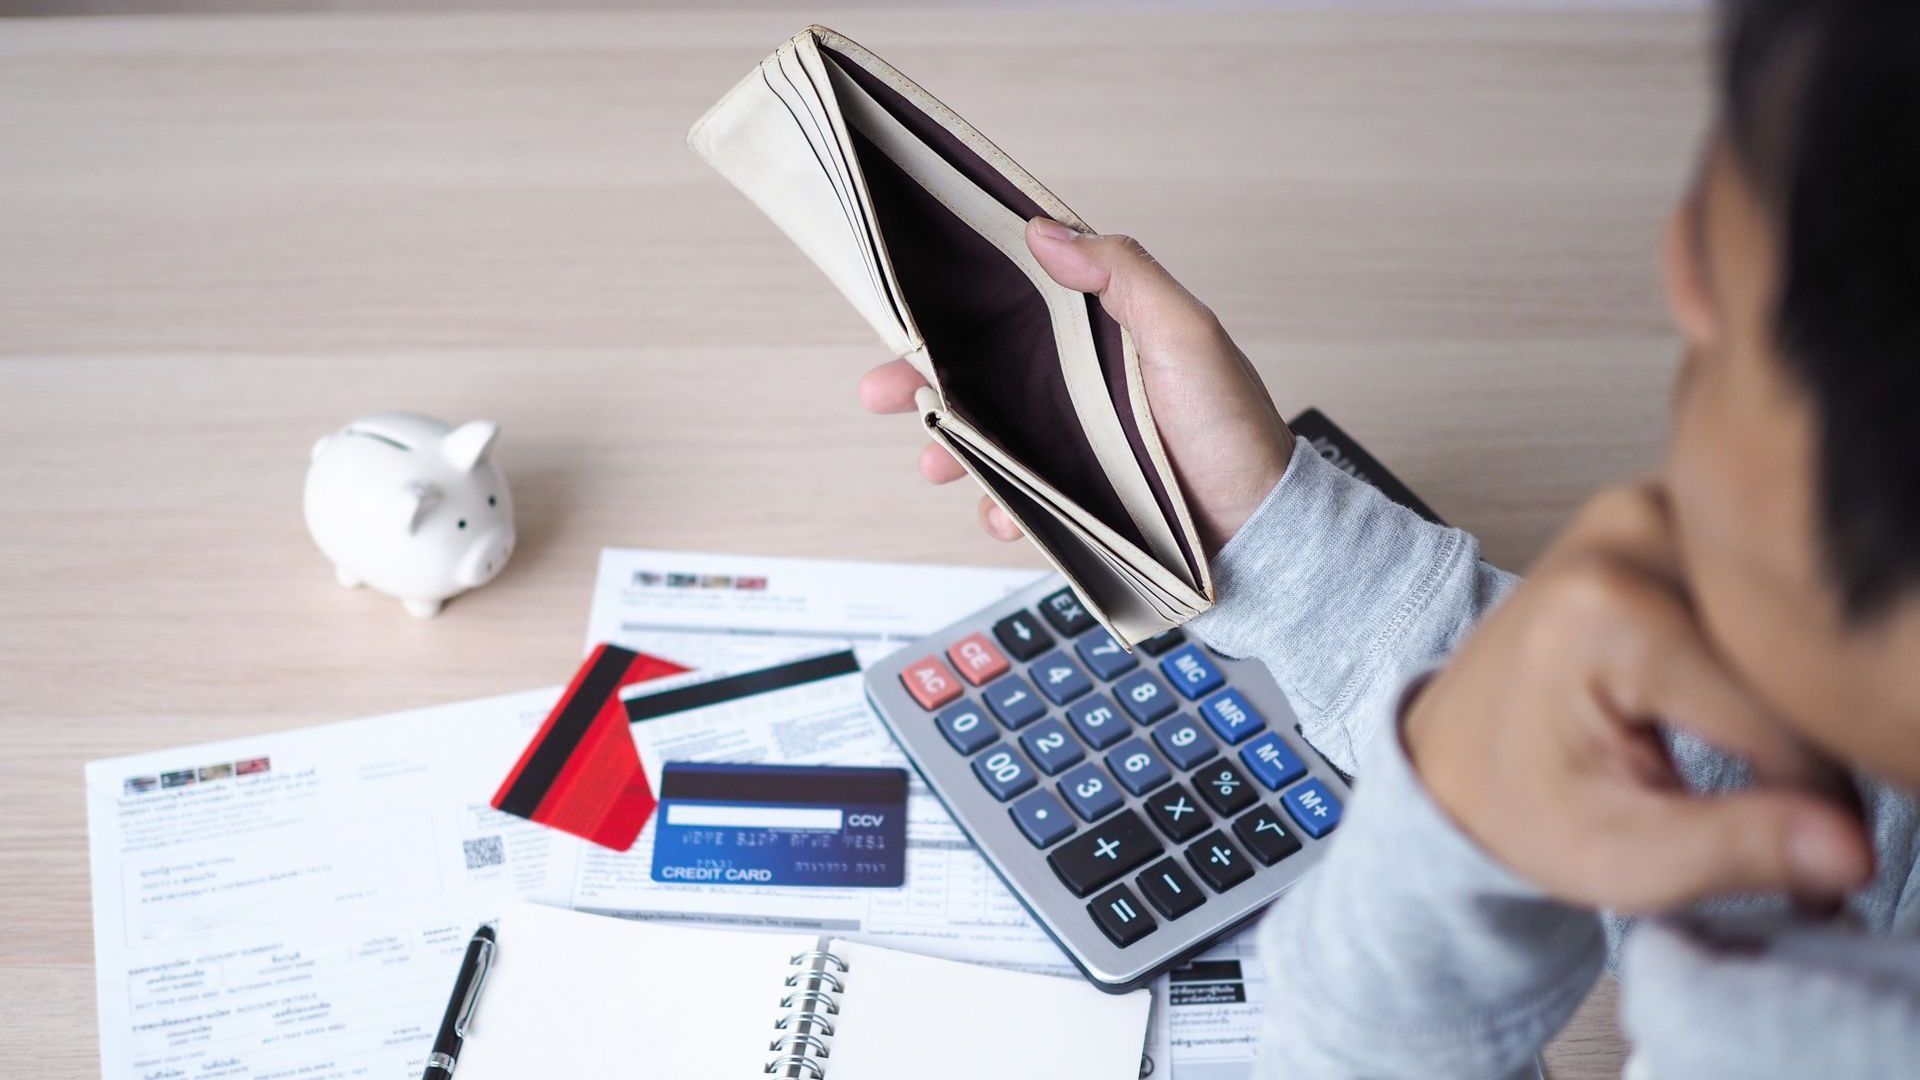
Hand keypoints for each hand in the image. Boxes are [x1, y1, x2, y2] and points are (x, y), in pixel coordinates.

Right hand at [857, 218, 1292, 555]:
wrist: (1260, 540)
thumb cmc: (1234, 433)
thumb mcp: (1188, 336)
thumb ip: (1124, 275)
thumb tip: (1045, 231)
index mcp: (1103, 336)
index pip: (1016, 307)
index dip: (955, 308)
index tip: (904, 315)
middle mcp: (1082, 389)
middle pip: (982, 377)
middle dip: (921, 385)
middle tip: (876, 392)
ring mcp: (1076, 449)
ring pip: (988, 443)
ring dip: (952, 452)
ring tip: (937, 467)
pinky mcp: (1078, 506)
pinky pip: (1018, 504)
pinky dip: (1000, 511)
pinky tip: (1005, 518)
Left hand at [1403, 483, 1873, 913]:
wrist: (1453, 754)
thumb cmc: (1522, 808)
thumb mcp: (1619, 858)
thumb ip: (1735, 851)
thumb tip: (1853, 849)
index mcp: (1609, 613)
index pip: (1781, 708)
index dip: (1821, 795)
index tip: (1818, 851)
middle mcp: (1630, 532)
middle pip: (1788, 644)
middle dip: (1811, 730)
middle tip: (1782, 800)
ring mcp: (1646, 507)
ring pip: (1786, 610)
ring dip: (1793, 684)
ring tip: (1742, 744)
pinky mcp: (1664, 507)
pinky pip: (1760, 581)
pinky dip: (1769, 643)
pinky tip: (1735, 689)